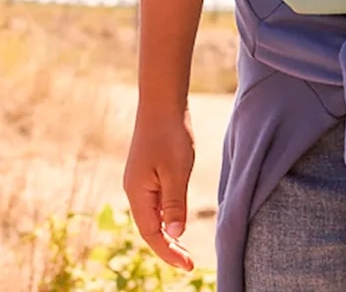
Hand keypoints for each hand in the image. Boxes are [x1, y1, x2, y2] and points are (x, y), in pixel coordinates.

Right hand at [123, 107, 195, 269]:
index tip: (188, 265)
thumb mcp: (176, 170)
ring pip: (152, 214)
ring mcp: (139, 180)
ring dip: (167, 231)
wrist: (161, 101)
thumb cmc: (169, 134)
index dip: (169, 252)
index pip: (151, 234)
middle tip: (188, 261)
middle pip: (149, 228)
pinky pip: (155, 200)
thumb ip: (174, 203)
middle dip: (167, 246)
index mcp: (138, 193)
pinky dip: (166, 213)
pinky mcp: (147, 170)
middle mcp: (134, 190)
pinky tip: (178, 216)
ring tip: (183, 246)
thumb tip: (174, 233)